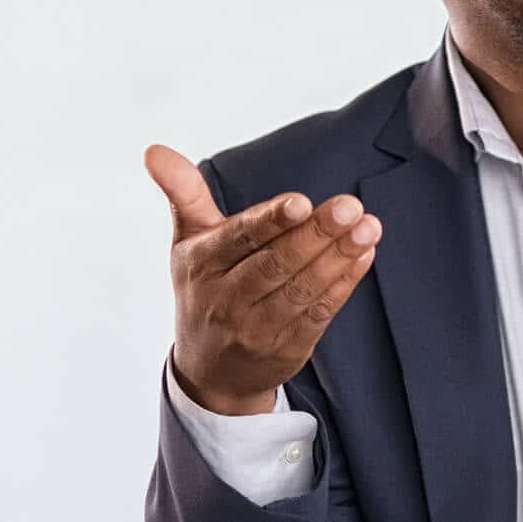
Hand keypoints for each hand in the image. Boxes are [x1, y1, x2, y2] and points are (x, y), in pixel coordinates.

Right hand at [146, 144, 381, 415]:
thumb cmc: (204, 288)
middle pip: (276, 263)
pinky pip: (320, 312)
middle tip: (349, 207)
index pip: (240, 238)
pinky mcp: (288, 346)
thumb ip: (184, 193)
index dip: (271, 221)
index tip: (301, 202)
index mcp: (202, 264)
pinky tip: (364, 255)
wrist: (210, 372)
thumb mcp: (188, 242)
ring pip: (302, 288)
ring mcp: (258, 326)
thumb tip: (154, 150)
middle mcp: (227, 297)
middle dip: (316, 234)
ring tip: (368, 227)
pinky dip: (345, 284)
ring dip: (339, 257)